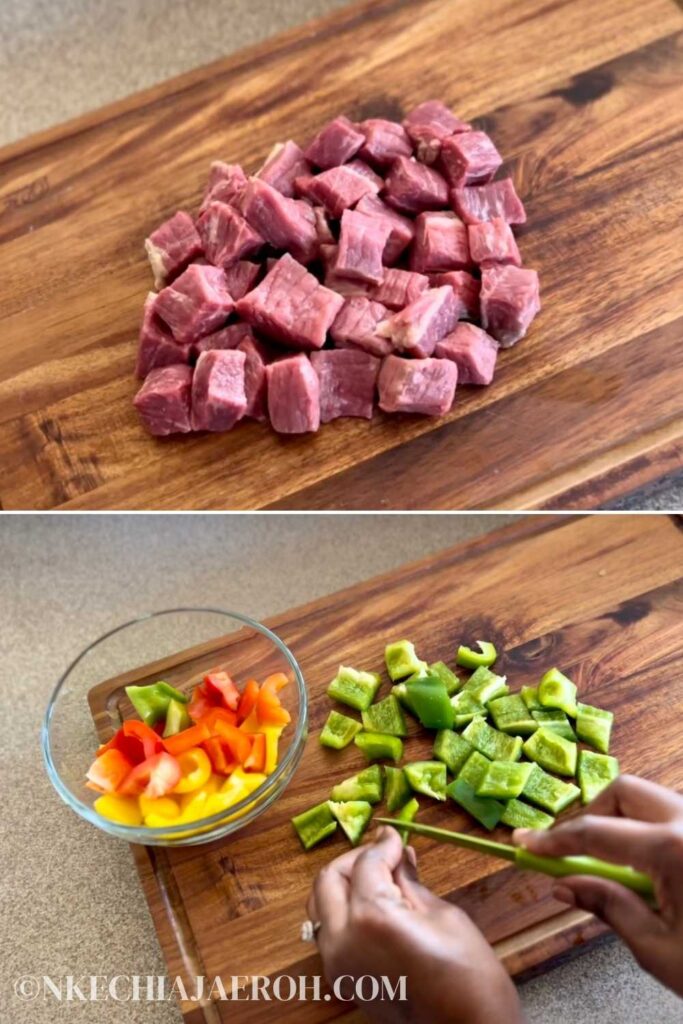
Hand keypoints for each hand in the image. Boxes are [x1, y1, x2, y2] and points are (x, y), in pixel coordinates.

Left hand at [307, 825, 523, 1023]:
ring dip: (346, 884)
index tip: (397, 834)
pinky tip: (378, 905)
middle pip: (328, 880)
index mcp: (370, 918)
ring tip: (383, 878)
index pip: (367, 863)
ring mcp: (337, 964)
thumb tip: (399, 855)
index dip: (384, 844)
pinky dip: (346, 910)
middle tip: (385, 854)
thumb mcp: (444, 917)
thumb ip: (410, 883)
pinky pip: (331, 931)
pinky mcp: (342, 979)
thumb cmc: (469, 979)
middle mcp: (342, 939)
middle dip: (355, 860)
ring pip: (322, 905)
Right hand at [513, 774, 682, 997]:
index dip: (554, 841)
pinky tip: (649, 872)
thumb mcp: (660, 950)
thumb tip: (563, 884)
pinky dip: (649, 832)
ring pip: (651, 799)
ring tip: (614, 869)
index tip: (525, 846)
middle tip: (572, 853)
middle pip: (624, 792)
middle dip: (592, 816)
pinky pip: (673, 816)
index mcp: (675, 849)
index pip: (595, 833)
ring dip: (622, 823)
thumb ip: (609, 906)